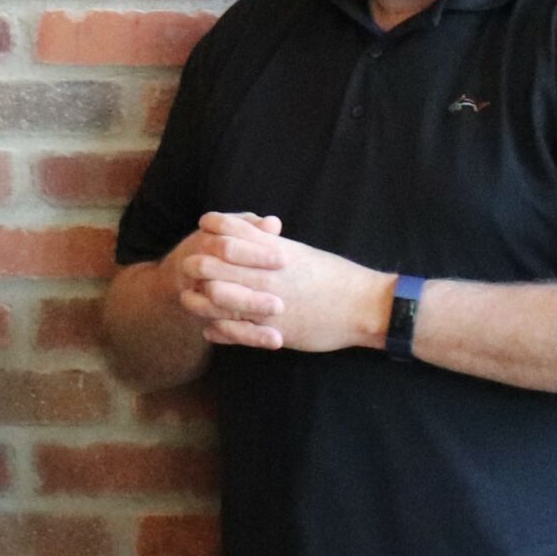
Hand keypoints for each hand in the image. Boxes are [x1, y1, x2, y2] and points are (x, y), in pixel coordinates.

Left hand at [171, 212, 392, 355]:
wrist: (364, 306)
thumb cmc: (335, 276)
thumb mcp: (300, 252)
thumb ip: (271, 243)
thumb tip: (258, 228)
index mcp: (272, 249)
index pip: (225, 229)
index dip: (209, 226)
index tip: (204, 229)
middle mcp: (262, 272)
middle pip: (207, 262)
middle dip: (194, 264)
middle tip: (192, 269)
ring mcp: (263, 301)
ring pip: (211, 297)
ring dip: (198, 299)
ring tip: (194, 300)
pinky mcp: (268, 328)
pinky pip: (228, 329)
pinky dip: (215, 329)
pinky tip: (211, 329)